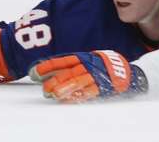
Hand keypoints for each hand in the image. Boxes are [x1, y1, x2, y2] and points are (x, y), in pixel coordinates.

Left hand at [29, 50, 144, 103]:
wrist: (124, 71)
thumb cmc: (100, 66)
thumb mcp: (85, 61)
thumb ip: (69, 66)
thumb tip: (49, 74)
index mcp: (81, 58)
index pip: (60, 61)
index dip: (46, 66)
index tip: (33, 72)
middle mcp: (86, 65)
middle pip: (67, 72)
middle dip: (53, 80)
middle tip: (44, 89)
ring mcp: (94, 76)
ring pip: (77, 81)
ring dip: (64, 88)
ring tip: (53, 94)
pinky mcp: (102, 86)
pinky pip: (88, 91)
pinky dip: (77, 96)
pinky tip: (67, 100)